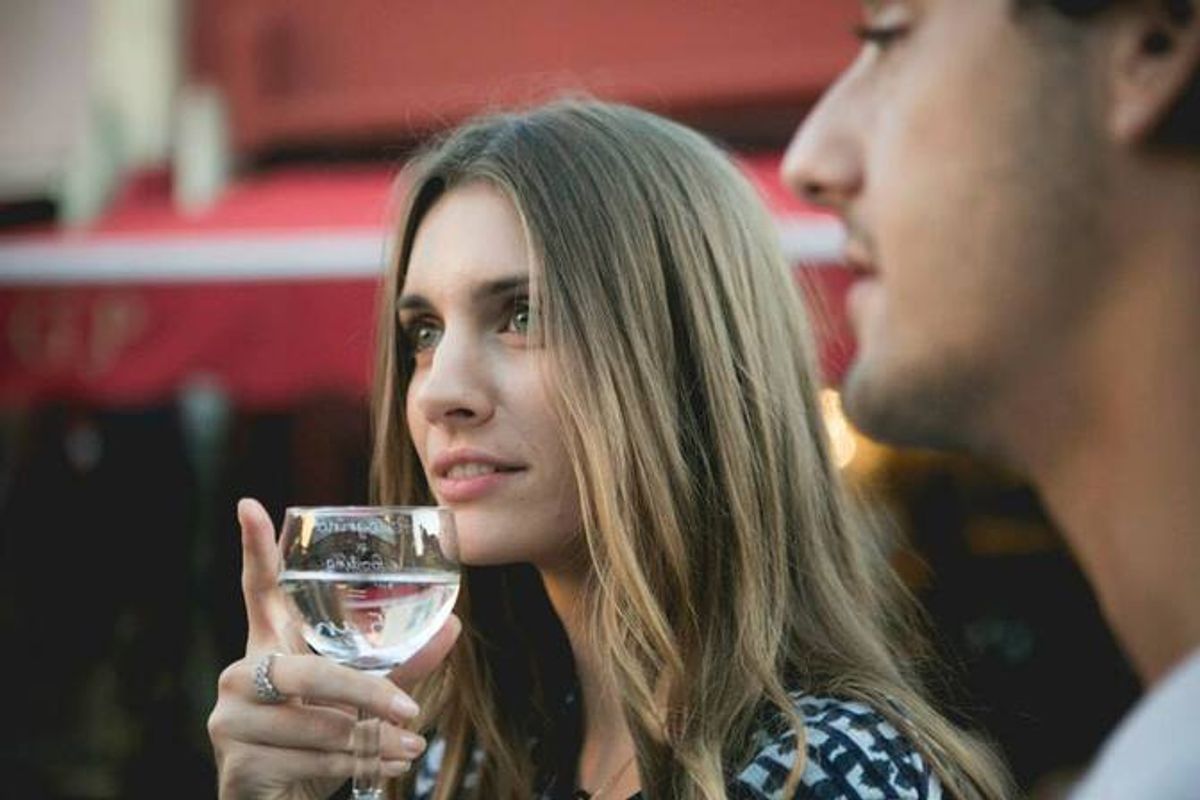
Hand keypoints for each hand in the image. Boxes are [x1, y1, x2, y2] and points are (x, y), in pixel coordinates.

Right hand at [207, 498, 460, 799]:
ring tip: (405, 750)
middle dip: (366, 694)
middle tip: (411, 713)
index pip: (258, 591)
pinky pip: (309, 759)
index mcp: (268, 649)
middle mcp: (239, 675)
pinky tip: (382, 770)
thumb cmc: (319, 745)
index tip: (250, 503)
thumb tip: (453, 627)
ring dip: (370, 741)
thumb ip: (399, 666)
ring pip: (317, 723)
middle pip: (309, 672)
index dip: (254, 548)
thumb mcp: (360, 701)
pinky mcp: (236, 763)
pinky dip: (355, 768)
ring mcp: (230, 719)